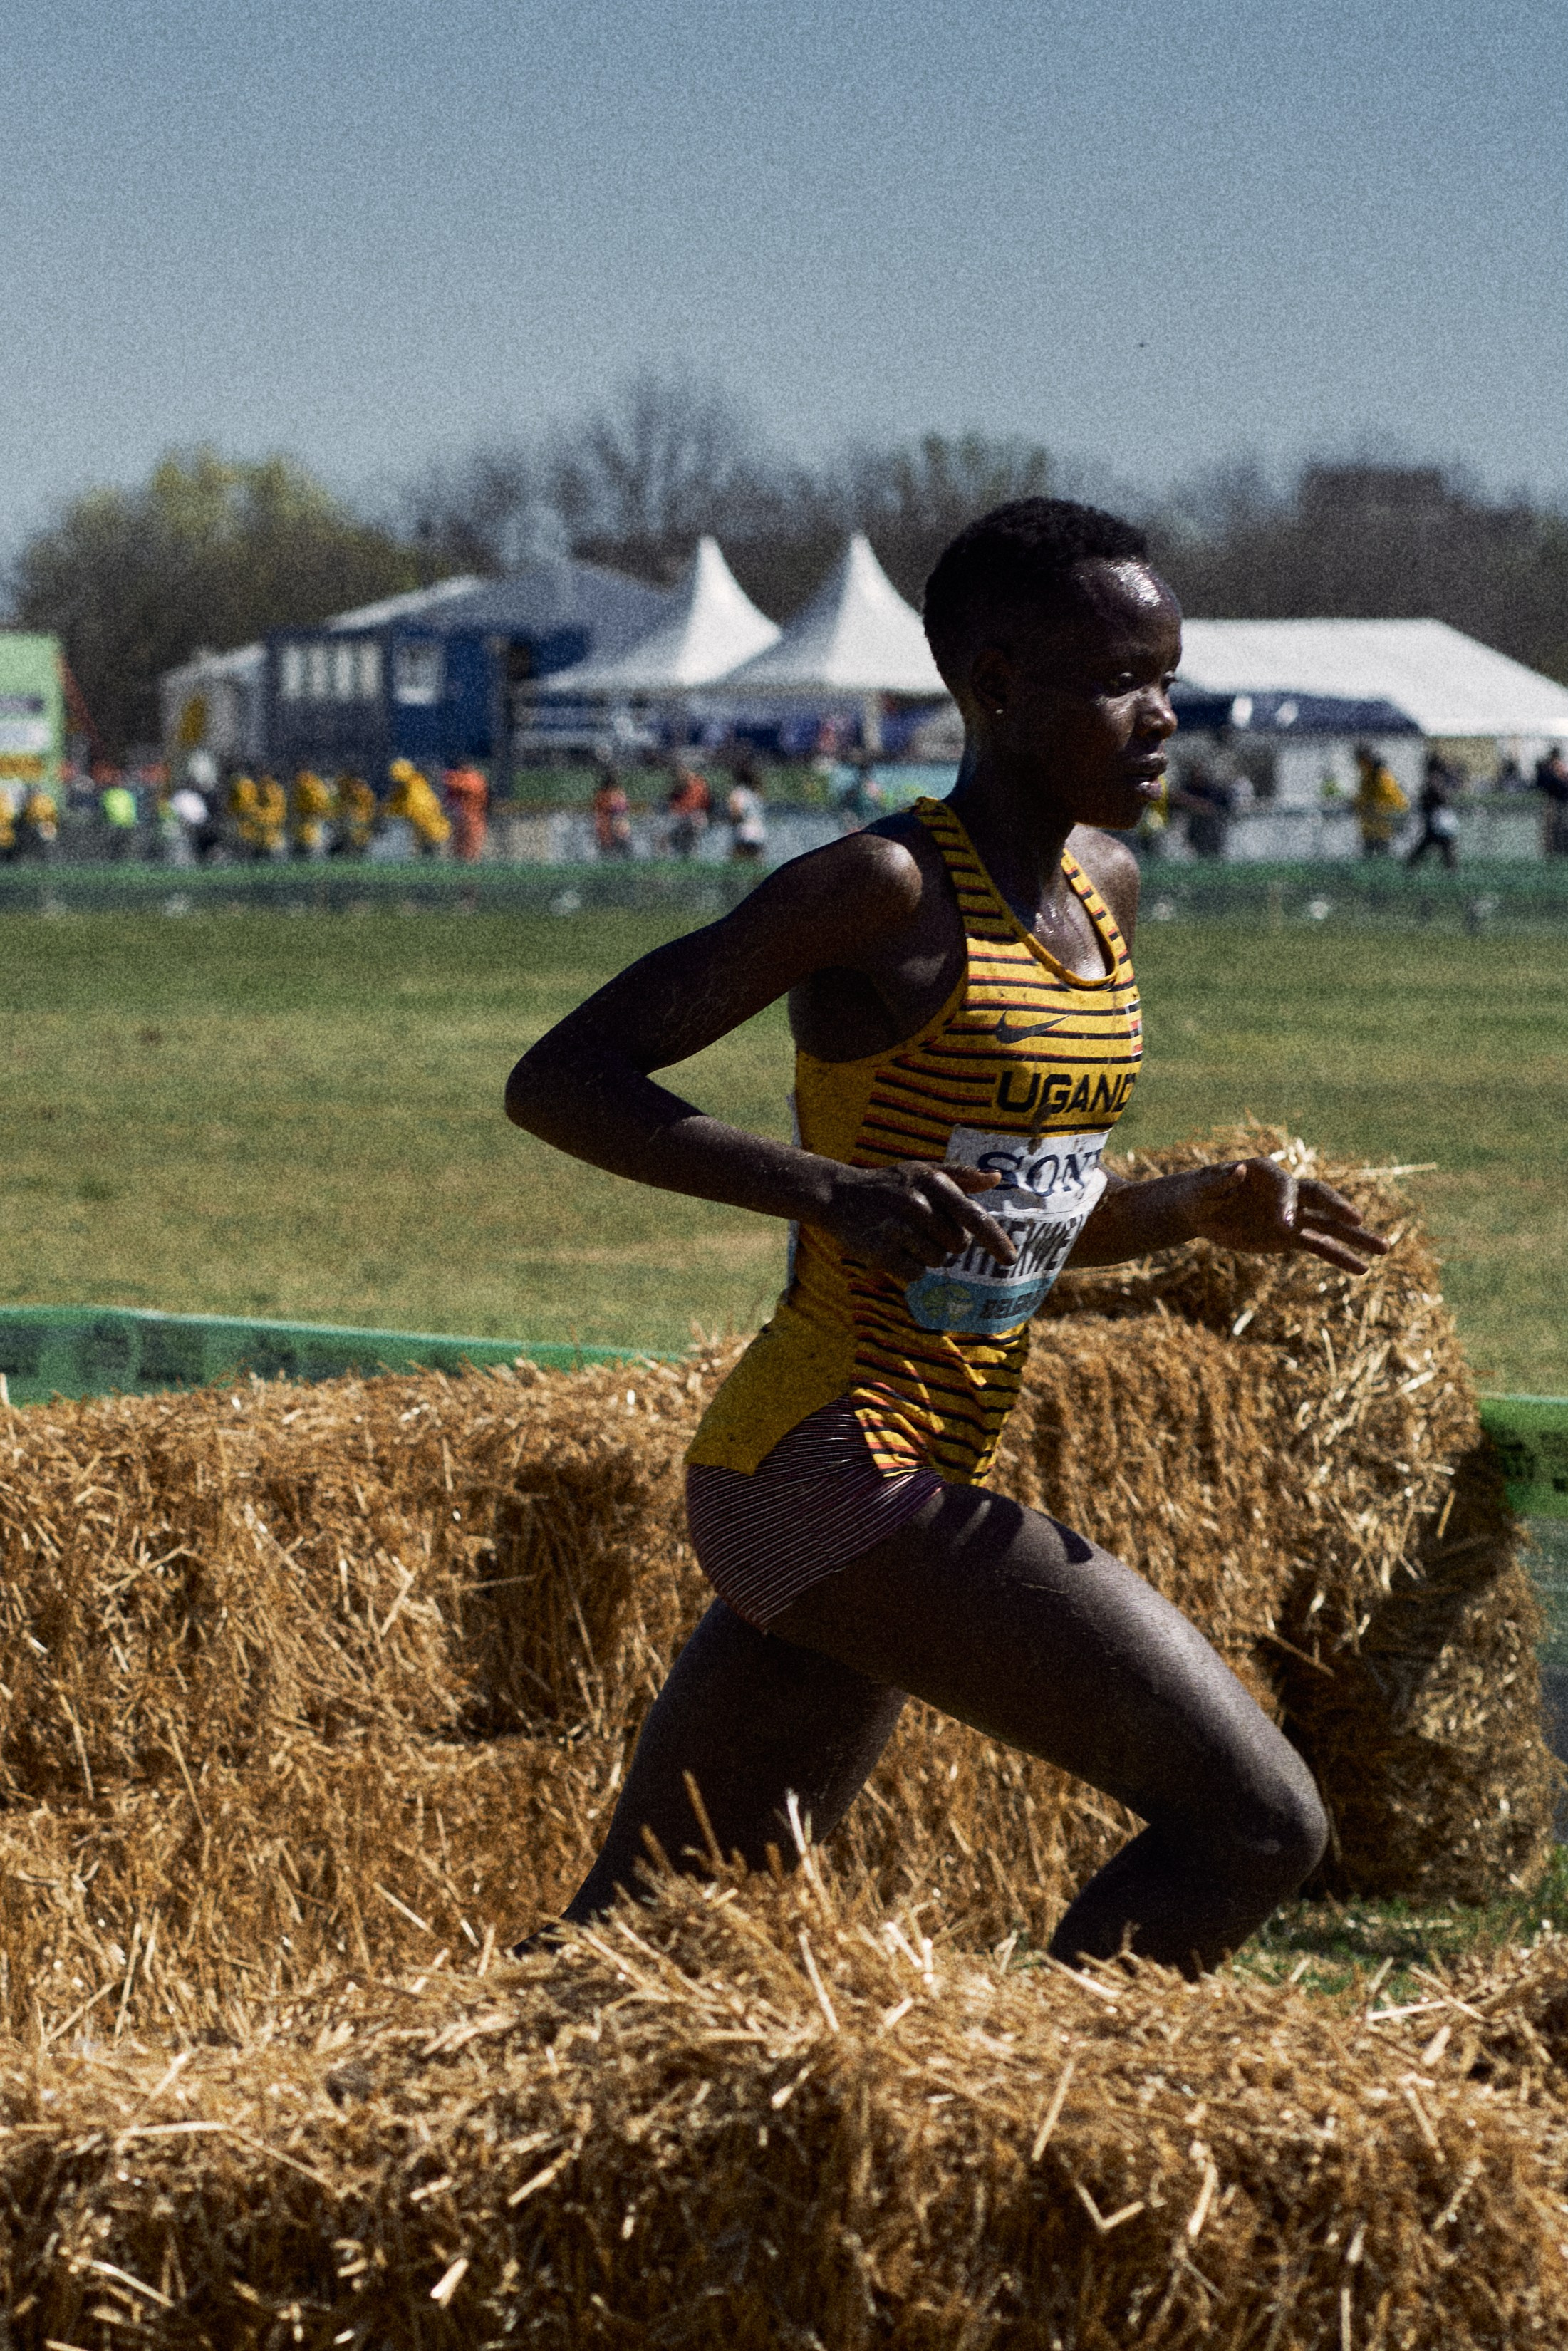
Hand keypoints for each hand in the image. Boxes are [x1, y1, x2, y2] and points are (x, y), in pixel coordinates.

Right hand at [817, 1160, 1017, 1281]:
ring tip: (902, 1235)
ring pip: (937, 1260)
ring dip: (925, 1254)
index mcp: (932, 1182)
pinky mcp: (880, 1251)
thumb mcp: (921, 1171)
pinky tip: (892, 1249)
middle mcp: (916, 1203)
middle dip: (945, 1242)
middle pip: (957, 1244)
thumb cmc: (888, 1184)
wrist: (838, 1194)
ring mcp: (897, 1228)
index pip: (973, 1216)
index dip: (995, 1240)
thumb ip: (960, 1176)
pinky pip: (915, 1273)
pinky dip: (908, 1267)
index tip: (1011, 1259)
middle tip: (921, 1227)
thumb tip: (996, 1179)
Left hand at [1187, 1158, 1390, 1274]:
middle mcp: (1288, 1192)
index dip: (1287, 1204)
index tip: (1284, 1225)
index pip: (1287, 1187)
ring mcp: (1293, 1215)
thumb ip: (1220, 1180)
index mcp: (1268, 1173)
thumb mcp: (1202, 1187)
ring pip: (1329, 1226)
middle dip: (1338, 1208)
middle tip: (1358, 1219)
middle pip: (1320, 1198)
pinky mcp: (1290, 1236)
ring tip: (1385, 1248)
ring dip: (1356, 1237)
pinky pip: (1320, 1247)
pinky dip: (1340, 1258)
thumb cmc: (1199, 1192)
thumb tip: (1239, 1170)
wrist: (1201, 1208)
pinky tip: (1362, 1270)